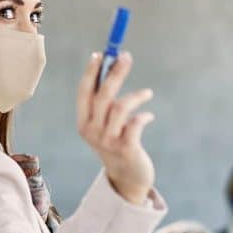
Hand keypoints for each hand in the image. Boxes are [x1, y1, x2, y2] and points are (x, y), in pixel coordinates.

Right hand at [76, 51, 154, 205]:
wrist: (127, 178)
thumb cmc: (118, 144)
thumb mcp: (105, 125)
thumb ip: (105, 102)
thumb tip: (111, 66)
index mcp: (83, 123)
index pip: (83, 92)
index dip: (91, 72)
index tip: (101, 54)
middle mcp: (92, 132)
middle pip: (103, 95)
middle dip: (115, 73)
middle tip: (127, 57)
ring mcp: (108, 141)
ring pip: (120, 107)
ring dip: (136, 96)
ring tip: (148, 93)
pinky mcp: (126, 148)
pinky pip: (136, 122)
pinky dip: (144, 115)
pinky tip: (149, 116)